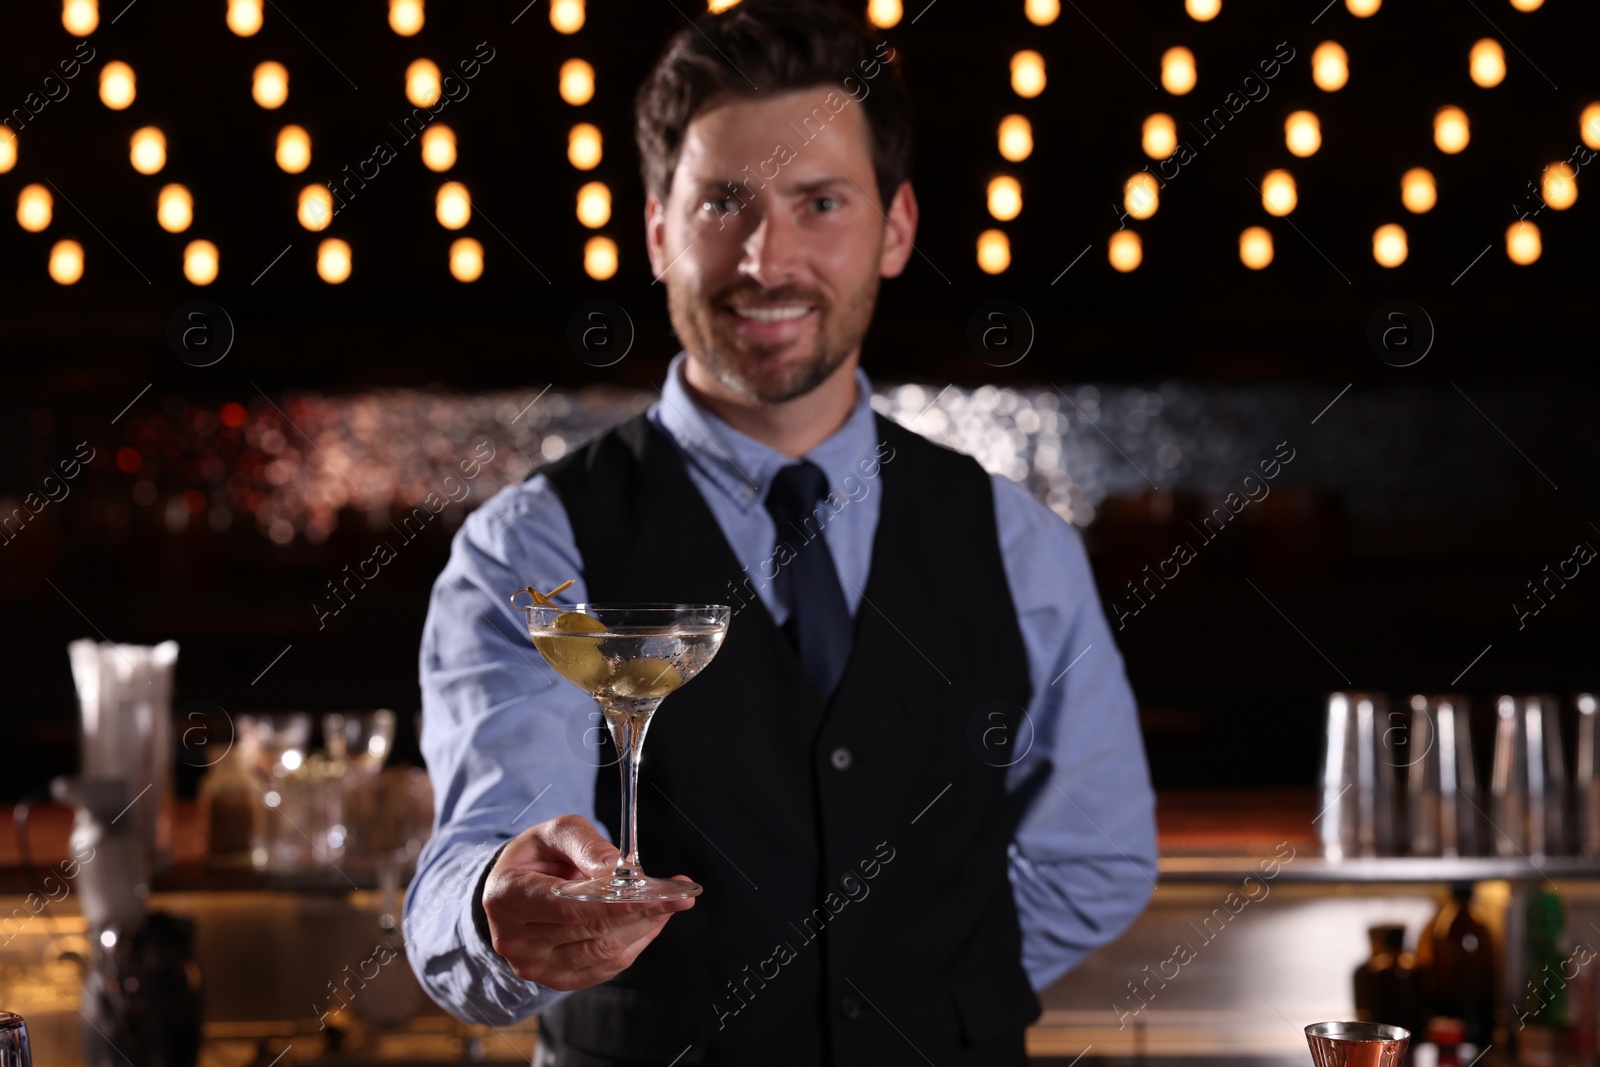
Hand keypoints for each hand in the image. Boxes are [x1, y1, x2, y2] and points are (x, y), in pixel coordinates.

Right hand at [481, 814, 694, 991]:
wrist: (514, 888)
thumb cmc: (537, 856)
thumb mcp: (555, 833)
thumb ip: (586, 844)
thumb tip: (620, 868)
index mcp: (507, 897)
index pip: (569, 908)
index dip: (614, 904)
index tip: (655, 894)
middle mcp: (514, 940)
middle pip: (592, 931)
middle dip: (642, 911)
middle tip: (680, 894)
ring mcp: (534, 966)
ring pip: (604, 952)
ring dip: (644, 927)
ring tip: (671, 903)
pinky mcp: (555, 981)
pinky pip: (606, 967)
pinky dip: (635, 943)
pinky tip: (650, 921)